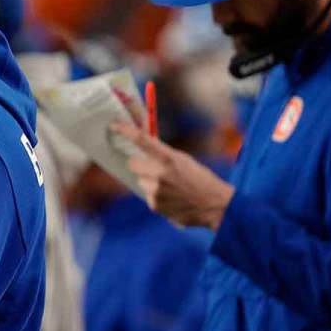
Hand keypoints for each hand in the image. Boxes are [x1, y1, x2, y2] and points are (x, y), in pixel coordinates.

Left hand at [111, 122, 233, 228]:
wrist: (216, 205)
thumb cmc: (201, 180)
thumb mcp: (185, 161)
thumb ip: (165, 155)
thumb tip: (144, 149)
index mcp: (170, 158)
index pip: (143, 140)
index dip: (126, 131)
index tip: (113, 125)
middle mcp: (160, 173)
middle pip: (133, 164)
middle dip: (139, 165)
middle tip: (151, 168)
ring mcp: (156, 190)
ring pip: (140, 180)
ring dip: (149, 182)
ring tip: (169, 187)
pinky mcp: (154, 204)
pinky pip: (147, 195)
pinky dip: (156, 196)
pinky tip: (172, 198)